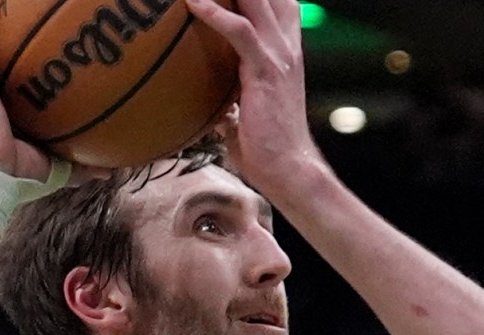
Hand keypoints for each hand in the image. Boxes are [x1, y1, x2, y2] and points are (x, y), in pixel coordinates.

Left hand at [184, 0, 328, 198]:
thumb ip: (230, 101)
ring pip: (254, 1)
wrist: (290, 169)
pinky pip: (240, 32)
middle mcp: (286, 44)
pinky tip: (193, 2)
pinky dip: (216, 14)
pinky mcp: (266, 70)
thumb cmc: (266, 148)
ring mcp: (278, 55)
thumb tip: (211, 108)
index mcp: (284, 50)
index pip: (277, 2)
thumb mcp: (244, 115)